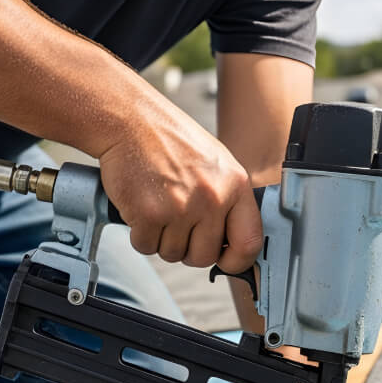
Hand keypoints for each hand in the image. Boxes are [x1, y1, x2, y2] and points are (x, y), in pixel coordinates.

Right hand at [97, 109, 262, 273]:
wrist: (132, 121)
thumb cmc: (171, 140)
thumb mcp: (216, 164)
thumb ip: (228, 200)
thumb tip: (232, 240)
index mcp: (235, 185)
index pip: (249, 242)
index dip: (237, 261)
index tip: (226, 261)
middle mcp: (212, 198)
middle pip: (204, 256)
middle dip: (188, 249)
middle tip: (177, 226)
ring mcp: (180, 208)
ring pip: (172, 254)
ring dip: (162, 239)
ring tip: (158, 208)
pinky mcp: (148, 215)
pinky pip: (146, 246)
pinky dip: (140, 234)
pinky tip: (142, 208)